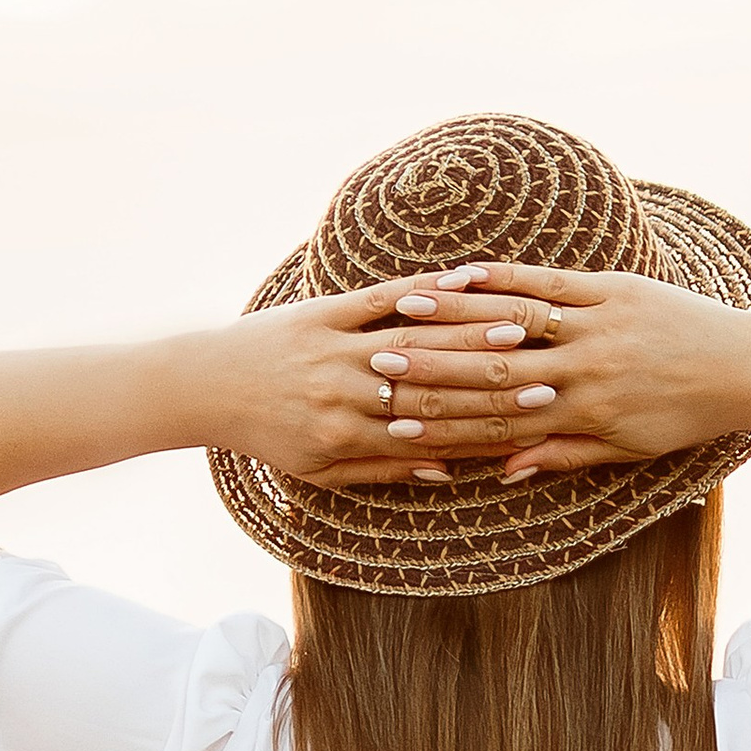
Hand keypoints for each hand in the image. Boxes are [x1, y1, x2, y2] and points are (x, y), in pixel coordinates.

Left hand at [205, 281, 585, 490]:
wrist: (206, 387)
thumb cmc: (268, 435)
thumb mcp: (323, 469)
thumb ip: (387, 469)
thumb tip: (448, 471)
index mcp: (348, 436)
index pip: (431, 430)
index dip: (486, 426)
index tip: (533, 419)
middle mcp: (343, 393)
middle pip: (431, 386)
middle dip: (490, 380)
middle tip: (545, 372)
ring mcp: (332, 349)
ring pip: (413, 340)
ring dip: (467, 332)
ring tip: (517, 325)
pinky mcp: (320, 313)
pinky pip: (377, 299)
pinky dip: (418, 290)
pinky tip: (459, 280)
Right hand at [335, 263, 750, 484]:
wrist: (743, 369)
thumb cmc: (682, 416)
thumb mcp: (623, 449)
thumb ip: (561, 453)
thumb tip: (501, 468)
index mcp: (582, 412)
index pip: (498, 418)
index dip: (444, 420)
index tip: (393, 421)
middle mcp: (583, 368)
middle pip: (492, 367)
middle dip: (432, 366)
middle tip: (377, 363)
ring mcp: (596, 323)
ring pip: (512, 318)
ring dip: (454, 314)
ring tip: (403, 311)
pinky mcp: (610, 288)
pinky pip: (545, 281)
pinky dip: (500, 277)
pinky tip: (459, 273)